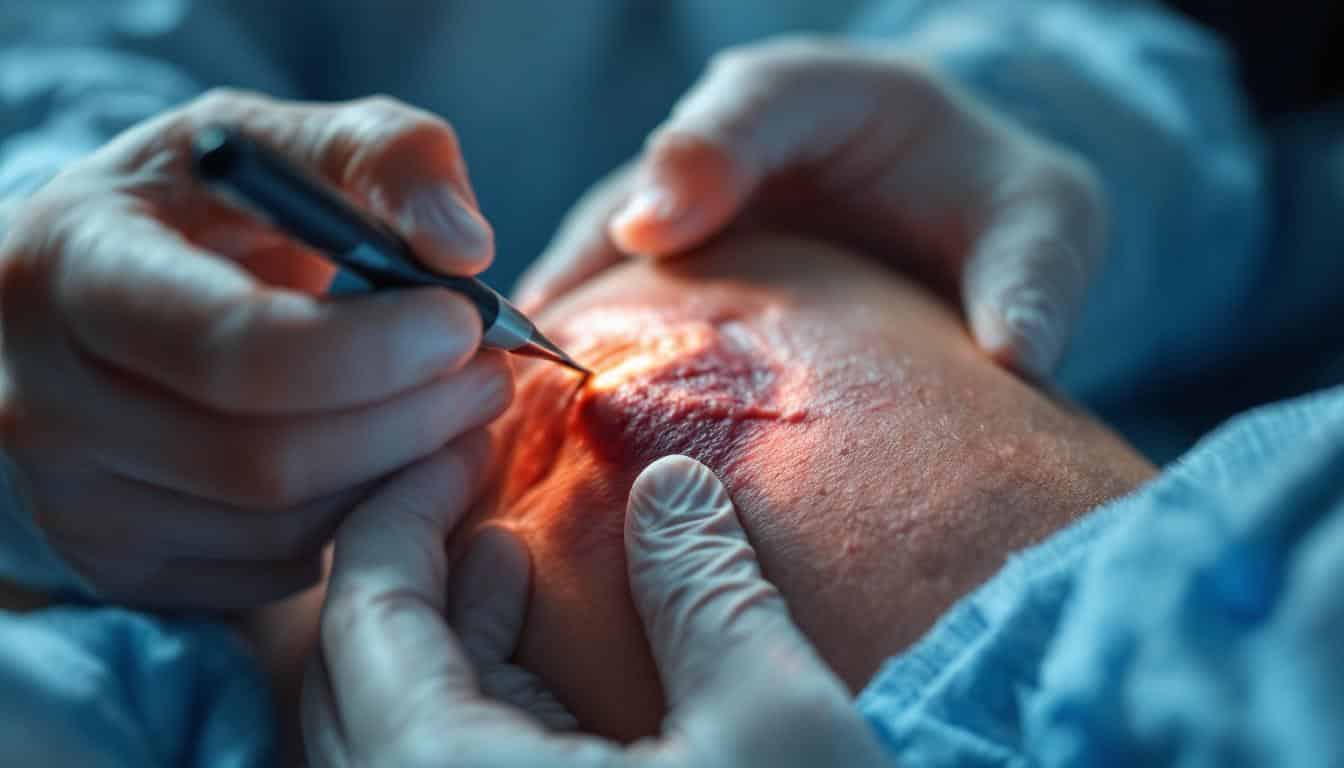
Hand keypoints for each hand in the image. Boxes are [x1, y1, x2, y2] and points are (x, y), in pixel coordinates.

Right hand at [0, 90, 511, 610]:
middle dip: (413, 420)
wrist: (105, 285)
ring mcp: (72, 500)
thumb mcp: (283, 139)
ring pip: (283, 531)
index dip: (376, 348)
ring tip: (456, 411)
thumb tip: (465, 249)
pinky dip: (358, 522)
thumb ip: (386, 156)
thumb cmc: (208, 206)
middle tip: (489, 374)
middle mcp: (43, 399)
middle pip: (268, 460)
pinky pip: (274, 574)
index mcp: (70, 267)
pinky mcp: (117, 563)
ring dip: (402, 476)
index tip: (463, 320)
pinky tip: (390, 459)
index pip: (237, 348)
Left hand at [305, 453, 890, 766]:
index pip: (362, 611)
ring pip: (382, 730)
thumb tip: (669, 484)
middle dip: (412, 558)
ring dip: (435, 629)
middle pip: (348, 671)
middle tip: (480, 475)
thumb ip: (708, 590)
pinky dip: (463, 700)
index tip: (473, 430)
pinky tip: (520, 643)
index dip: (408, 502)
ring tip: (500, 543)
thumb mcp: (777, 734)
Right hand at [515, 38, 1103, 376]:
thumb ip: (1033, 272)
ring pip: (610, 244)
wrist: (961, 230)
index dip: (699, 155)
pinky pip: (615, 298)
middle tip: (551, 319)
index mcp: (828, 97)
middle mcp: (740, 145)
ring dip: (569, 307)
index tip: (654, 226)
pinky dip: (584, 347)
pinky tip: (547, 414)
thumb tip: (1014, 352)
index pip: (755, 101)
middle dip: (601, 246)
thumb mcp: (1046, 222)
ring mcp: (697, 209)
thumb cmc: (998, 211)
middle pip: (648, 179)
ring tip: (518, 382)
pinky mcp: (678, 271)